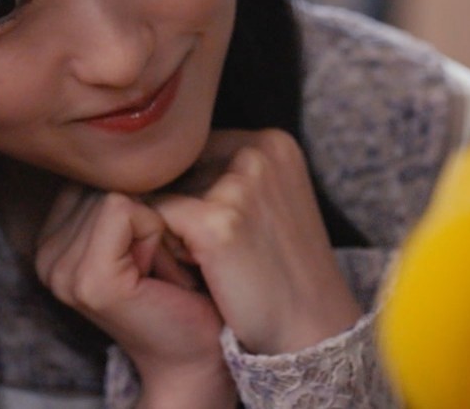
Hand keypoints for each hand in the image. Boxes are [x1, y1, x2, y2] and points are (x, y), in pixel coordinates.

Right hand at [34, 185, 235, 404]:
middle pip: (100, 180)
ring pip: (114, 190)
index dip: (136, 196)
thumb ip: (121, 188)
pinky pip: (123, 208)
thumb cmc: (181, 284)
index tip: (151, 243)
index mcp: (52, 238)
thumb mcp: (141, 226)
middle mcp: (46, 255)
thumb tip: (129, 130)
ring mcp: (62, 271)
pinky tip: (160, 267)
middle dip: (146, 209)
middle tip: (160, 258)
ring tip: (160, 264)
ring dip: (154, 222)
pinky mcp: (89, 279)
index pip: (90, 173)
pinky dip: (154, 229)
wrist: (197, 348)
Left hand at [151, 129, 362, 354]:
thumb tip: (162, 161)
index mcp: (273, 141)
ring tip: (213, 260)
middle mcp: (258, 151)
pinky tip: (204, 270)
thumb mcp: (272, 199)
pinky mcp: (217, 221)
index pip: (196, 149)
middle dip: (180, 205)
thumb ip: (230, 172)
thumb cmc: (286, 269)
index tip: (221, 228)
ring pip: (162, 191)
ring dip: (173, 227)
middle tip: (218, 248)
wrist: (312, 327)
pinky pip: (157, 219)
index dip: (192, 190)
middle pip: (177, 167)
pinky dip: (170, 249)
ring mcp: (239, 185)